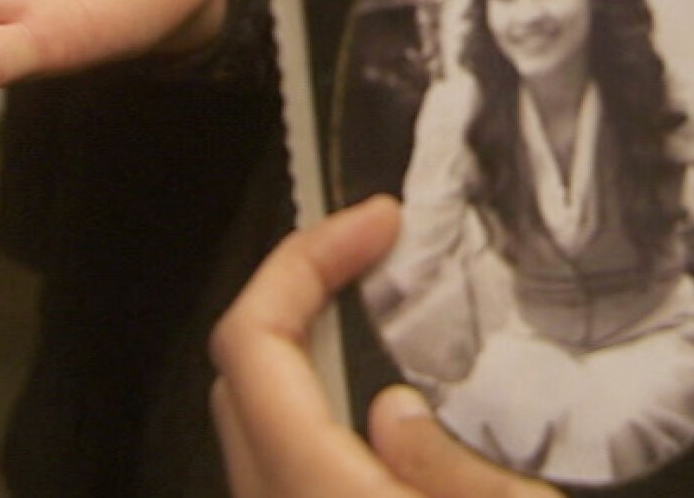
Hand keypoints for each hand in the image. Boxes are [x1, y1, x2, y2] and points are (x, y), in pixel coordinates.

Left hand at [209, 196, 560, 497]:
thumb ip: (450, 463)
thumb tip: (396, 411)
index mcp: (319, 491)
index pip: (253, 341)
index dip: (303, 260)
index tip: (373, 221)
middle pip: (242, 371)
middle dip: (302, 289)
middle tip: (371, 248)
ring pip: (256, 421)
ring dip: (309, 353)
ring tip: (377, 312)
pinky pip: (284, 466)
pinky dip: (316, 409)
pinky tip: (379, 402)